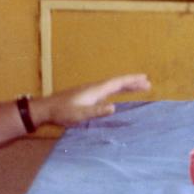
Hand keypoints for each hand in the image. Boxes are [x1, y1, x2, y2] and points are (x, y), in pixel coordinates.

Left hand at [34, 74, 151, 126]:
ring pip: (113, 86)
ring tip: (139, 88)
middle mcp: (96, 88)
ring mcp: (91, 91)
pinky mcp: (87, 96)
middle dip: (133, 82)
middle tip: (148, 83)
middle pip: (118, 83)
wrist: (45, 109)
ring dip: (126, 86)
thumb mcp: (80, 114)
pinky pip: (108, 90)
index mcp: (96, 90)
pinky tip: (118, 96)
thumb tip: (114, 107)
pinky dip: (117, 90)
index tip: (145, 78)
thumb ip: (97, 111)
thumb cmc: (62, 112)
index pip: (118, 83)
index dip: (132, 80)